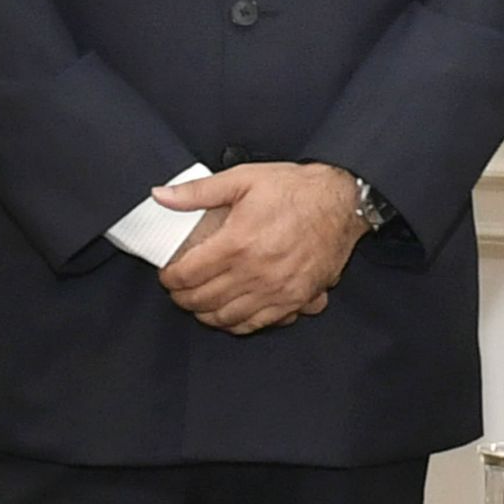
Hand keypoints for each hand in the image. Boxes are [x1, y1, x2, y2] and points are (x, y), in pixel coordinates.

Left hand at [153, 163, 362, 334]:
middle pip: (202, 300)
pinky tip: (228, 314)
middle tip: (178, 289)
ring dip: (205, 313)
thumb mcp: (243, 179)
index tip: (167, 274)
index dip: (169, 278)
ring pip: (226, 317)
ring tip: (198, 303)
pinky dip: (236, 324)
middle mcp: (255, 273)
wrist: (343, 202)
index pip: (187, 275)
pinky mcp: (295, 300)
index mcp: (237, 243)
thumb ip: (198, 191)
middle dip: (182, 297)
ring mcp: (276, 291)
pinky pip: (257, 324)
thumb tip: (161, 196)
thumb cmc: (295, 189)